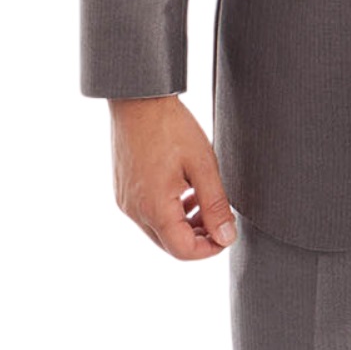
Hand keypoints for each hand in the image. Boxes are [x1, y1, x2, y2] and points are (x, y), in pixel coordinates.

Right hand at [108, 94, 236, 258]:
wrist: (138, 98)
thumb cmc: (170, 126)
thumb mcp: (202, 164)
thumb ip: (215, 205)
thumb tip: (226, 237)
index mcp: (154, 208)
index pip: (183, 251)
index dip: (209, 249)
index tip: (227, 234)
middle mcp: (134, 211)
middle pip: (170, 244)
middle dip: (198, 237)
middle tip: (220, 217)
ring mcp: (125, 201)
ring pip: (158, 230)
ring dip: (184, 224)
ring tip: (204, 200)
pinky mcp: (123, 190)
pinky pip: (147, 213)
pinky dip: (169, 210)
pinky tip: (185, 189)